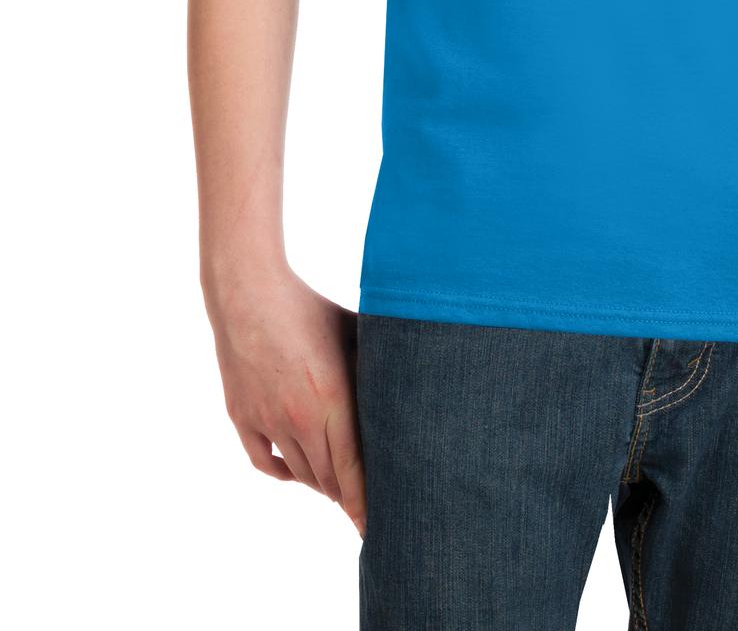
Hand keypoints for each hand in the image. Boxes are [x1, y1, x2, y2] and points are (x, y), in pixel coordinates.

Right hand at [204, 265, 366, 537]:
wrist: (247, 293)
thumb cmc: (308, 308)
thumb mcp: (354, 332)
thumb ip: (378, 364)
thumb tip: (411, 382)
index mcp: (331, 400)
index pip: (353, 471)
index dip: (365, 503)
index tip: (375, 527)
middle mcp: (298, 419)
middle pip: (327, 479)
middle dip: (348, 496)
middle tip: (366, 508)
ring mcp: (267, 421)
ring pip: (299, 473)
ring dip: (320, 484)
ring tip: (337, 488)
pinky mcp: (242, 417)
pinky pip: (264, 461)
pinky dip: (283, 472)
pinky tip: (297, 470)